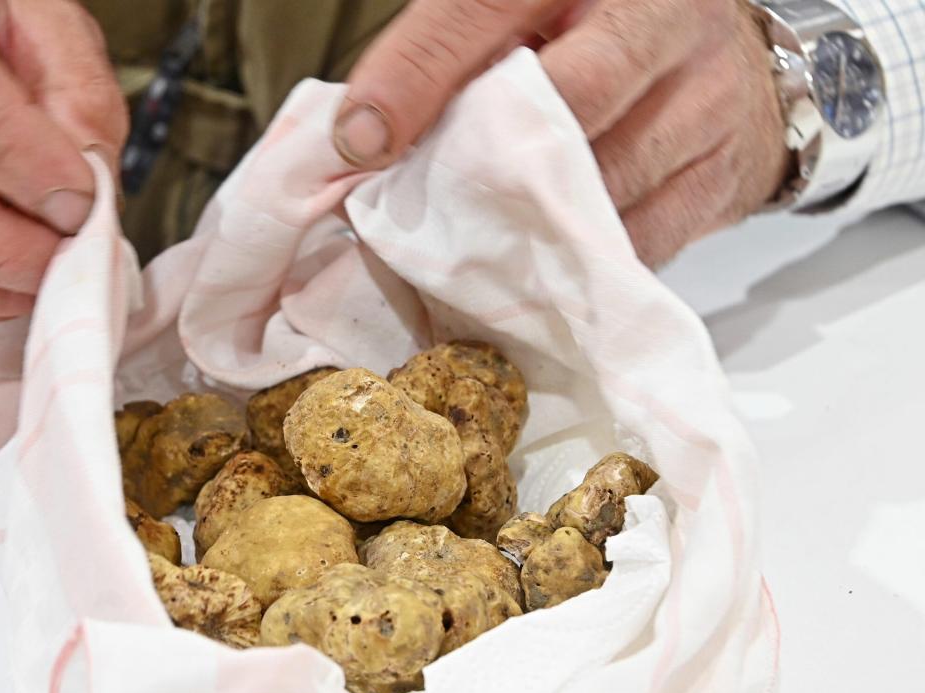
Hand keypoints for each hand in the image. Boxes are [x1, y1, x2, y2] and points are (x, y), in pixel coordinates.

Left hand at [333, 0, 789, 265]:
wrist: (728, 66)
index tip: (358, 142)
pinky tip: (531, 273)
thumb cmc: (595, 37)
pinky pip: (636, 242)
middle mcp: (661, 18)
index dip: (415, 76)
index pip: (483, 8)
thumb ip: (447, 58)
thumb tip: (357, 141)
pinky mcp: (725, 177)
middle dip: (480, 166)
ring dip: (520, 229)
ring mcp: (706, 98)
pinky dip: (572, 267)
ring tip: (463, 252)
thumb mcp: (521, 18)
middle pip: (562, 101)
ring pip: (598, 183)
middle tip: (418, 214)